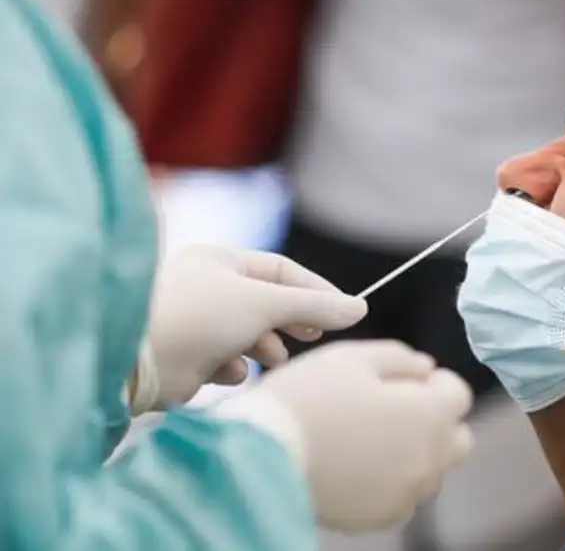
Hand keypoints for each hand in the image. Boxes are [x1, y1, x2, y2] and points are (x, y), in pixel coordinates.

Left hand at [137, 245, 367, 409]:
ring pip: (250, 335)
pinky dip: (233, 367)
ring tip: (268, 358)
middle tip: (312, 335)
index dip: (315, 290)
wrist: (135, 364)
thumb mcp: (265, 305)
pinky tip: (226, 373)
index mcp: (217, 260)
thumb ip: (314, 307)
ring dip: (263, 347)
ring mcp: (194, 323)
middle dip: (289, 322)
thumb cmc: (199, 318)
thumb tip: (361, 308)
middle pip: (267, 303)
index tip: (344, 313)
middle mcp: (205, 286)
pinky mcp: (187, 358)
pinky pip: (226, 359)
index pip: (281, 270)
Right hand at [215, 340, 474, 531]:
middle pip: (457, 439)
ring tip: (367, 439)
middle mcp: (429, 459)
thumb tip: (426, 368)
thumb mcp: (353, 357)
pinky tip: (357, 466)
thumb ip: (400, 358)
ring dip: (414, 452)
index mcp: (429, 414)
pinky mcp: (381, 517)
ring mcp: (407, 494)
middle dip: (436, 421)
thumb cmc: (308, 398)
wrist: (261, 456)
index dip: (435, 383)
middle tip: (394, 410)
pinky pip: (403, 497)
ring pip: (431, 470)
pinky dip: (391, 481)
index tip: (407, 380)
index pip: (459, 394)